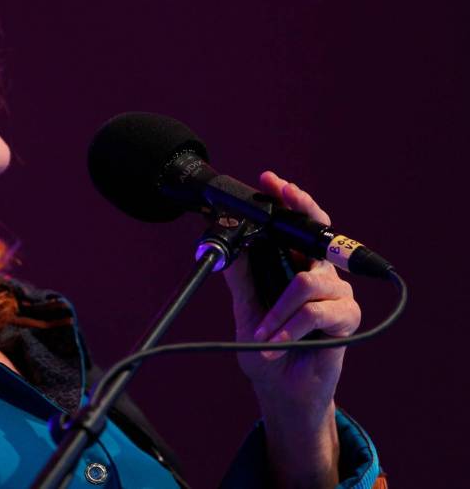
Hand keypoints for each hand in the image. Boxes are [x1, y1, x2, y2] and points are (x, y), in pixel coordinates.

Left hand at [222, 171, 361, 487]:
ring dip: (276, 312)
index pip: (297, 226)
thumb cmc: (265, 347)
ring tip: (261, 334)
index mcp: (295, 266)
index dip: (289, 200)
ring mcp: (335, 294)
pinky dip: (289, 329)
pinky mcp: (346, 319)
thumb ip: (240, 276)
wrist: (281, 389)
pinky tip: (276, 345)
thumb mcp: (245, 308)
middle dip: (300, 209)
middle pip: (317, 233)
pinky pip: (314, 313)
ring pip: (305, 283)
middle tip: (282, 192)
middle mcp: (318, 273)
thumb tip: (224, 244)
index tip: (270, 181)